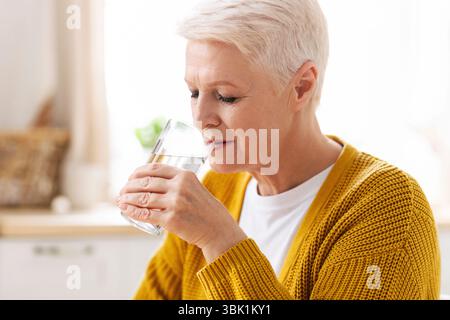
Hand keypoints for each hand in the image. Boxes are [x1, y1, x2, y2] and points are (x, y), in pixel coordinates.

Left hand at [117, 163, 246, 262]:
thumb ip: (177, 182)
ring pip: (143, 198)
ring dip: (128, 198)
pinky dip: (133, 211)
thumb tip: (151, 182)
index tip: (131, 176)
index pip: (155, 168)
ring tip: (120, 200)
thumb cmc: (205, 209)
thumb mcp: (195, 188)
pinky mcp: (171, 220)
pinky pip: (146, 214)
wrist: (217, 229)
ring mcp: (175, 203)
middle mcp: (180, 187)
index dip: (139, 172)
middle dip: (129, 186)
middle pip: (146, 182)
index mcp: (185, 175)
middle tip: (122, 190)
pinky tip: (126, 210)